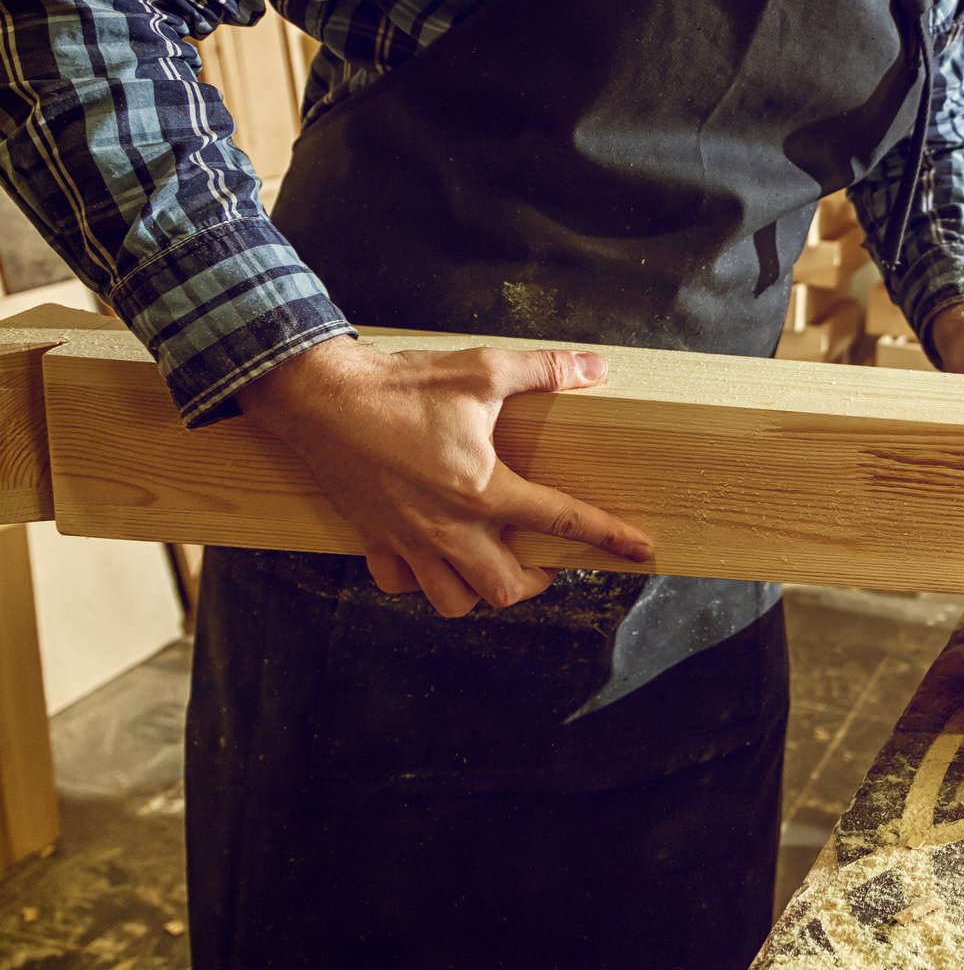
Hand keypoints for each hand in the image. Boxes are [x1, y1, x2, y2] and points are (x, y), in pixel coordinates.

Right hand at [236, 337, 654, 616]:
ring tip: (494, 562)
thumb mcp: (481, 370)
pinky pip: (402, 585)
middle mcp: (447, 527)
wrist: (316, 396)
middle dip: (535, 582)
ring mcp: (407, 540)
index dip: (608, 537)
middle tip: (546, 559)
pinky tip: (436, 556)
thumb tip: (593, 368)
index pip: (562, 521)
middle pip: (505, 590)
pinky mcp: (373, 537)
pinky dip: (423, 582)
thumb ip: (544, 371)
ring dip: (480, 591)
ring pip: (453, 601)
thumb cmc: (398, 385)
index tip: (640, 550)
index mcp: (482, 489)